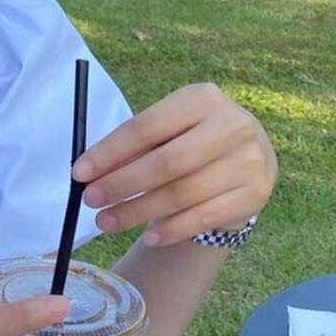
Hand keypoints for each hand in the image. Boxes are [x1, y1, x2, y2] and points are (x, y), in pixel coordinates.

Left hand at [71, 82, 277, 245]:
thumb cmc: (193, 139)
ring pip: (182, 194)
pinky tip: (148, 237)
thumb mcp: (169, 130)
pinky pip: (204, 218)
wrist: (248, 157)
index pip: (147, 126)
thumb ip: (135, 146)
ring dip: (138, 212)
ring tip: (107, 221)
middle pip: (166, 162)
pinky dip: (171, 229)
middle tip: (90, 201)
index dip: (110, 151)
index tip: (79, 172)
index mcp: (202, 98)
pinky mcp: (256, 194)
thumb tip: (88, 172)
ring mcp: (248, 161)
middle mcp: (232, 125)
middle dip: (122, 184)